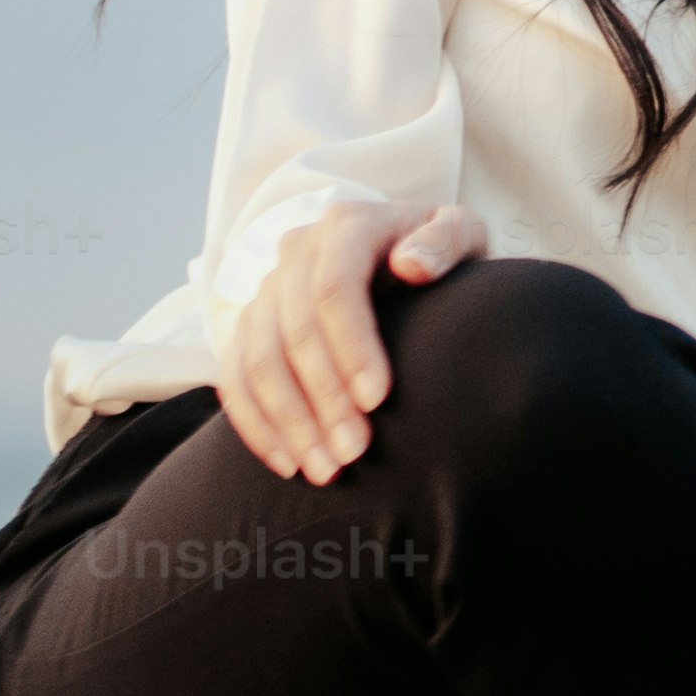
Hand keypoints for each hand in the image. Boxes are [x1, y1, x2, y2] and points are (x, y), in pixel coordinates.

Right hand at [216, 195, 486, 482]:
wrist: (399, 253)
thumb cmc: (438, 253)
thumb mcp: (460, 232)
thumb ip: (447, 239)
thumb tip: (412, 264)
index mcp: (347, 226)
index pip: (335, 288)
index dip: (351, 345)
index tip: (377, 399)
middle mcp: (296, 253)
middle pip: (294, 332)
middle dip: (323, 398)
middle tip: (355, 451)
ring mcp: (265, 290)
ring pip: (258, 361)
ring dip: (289, 422)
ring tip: (327, 469)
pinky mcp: (248, 327)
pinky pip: (235, 380)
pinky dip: (257, 425)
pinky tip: (289, 463)